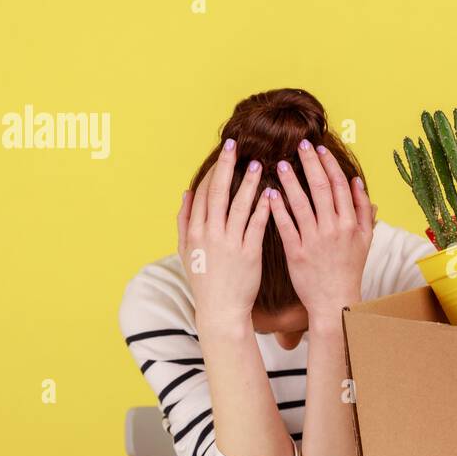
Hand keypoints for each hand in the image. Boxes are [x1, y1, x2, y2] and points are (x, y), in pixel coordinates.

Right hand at [178, 138, 272, 332]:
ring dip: (248, 182)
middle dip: (226, 166)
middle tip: (234, 145)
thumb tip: (186, 192)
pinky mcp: (249, 253)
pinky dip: (263, 207)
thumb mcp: (186, 251)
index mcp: (194, 232)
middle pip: (218, 193)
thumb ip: (184, 220)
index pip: (202, 194)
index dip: (212, 171)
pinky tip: (271, 192)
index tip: (222, 154)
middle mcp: (210, 234)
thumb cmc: (204, 280)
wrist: (220, 310)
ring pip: (239, 205)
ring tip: (258, 164)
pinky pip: (256, 224)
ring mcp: (229, 243)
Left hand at [267, 139, 373, 325]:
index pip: (339, 186)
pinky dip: (277, 209)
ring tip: (278, 164)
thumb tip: (357, 183)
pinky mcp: (297, 253)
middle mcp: (334, 229)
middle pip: (321, 189)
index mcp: (351, 224)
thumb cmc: (349, 270)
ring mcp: (315, 241)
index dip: (328, 165)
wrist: (336, 302)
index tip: (318, 149)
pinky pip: (286, 226)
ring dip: (290, 181)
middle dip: (309, 164)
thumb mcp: (365, 240)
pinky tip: (269, 194)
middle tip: (298, 145)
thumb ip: (363, 210)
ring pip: (301, 203)